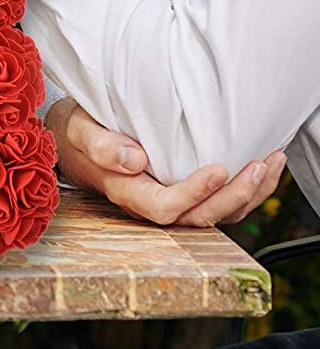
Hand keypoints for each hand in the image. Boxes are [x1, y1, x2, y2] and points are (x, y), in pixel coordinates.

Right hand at [47, 98, 285, 226]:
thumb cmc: (79, 133)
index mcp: (127, 192)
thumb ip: (101, 146)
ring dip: (250, 195)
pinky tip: (264, 168)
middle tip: (258, 166)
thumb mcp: (80, 131)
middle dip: (234, 196)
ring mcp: (170, 203)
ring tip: (271, 164)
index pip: (165, 207)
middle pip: (199, 217)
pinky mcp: (185, 195)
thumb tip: (134, 160)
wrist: (76, 141)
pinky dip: (248, 191)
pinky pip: (221, 204)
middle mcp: (151, 205)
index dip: (194, 194)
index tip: (218, 169)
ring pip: (216, 215)